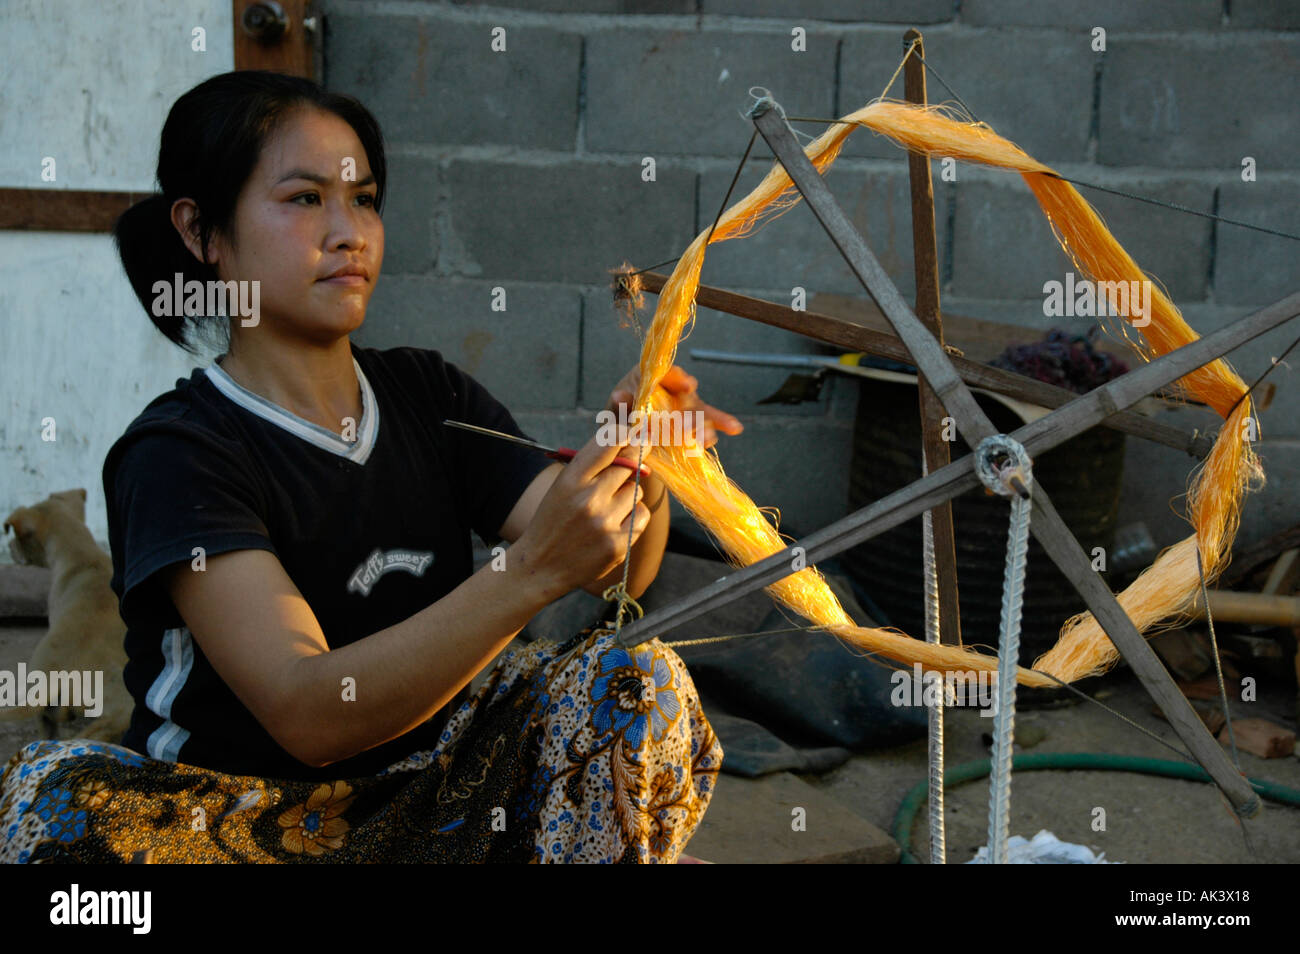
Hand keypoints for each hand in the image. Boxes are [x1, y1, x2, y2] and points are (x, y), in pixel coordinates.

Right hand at [514, 428, 653, 598]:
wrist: (541, 566)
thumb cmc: (554, 519)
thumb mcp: (563, 485)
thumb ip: (591, 463)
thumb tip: (629, 436)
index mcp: (571, 479)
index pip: (609, 442)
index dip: (625, 434)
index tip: (631, 435)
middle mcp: (588, 499)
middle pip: (629, 465)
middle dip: (631, 464)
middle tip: (626, 470)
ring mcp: (604, 523)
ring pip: (636, 491)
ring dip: (627, 496)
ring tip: (606, 509)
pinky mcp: (617, 544)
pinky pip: (642, 515)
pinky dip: (633, 517)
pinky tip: (614, 525)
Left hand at [605, 365, 741, 450]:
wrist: (627, 438)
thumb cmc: (618, 421)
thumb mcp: (614, 414)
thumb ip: (619, 406)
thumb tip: (620, 396)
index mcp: (647, 376)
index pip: (664, 372)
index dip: (678, 378)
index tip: (688, 385)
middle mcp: (668, 386)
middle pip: (684, 395)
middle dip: (690, 412)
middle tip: (692, 426)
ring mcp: (682, 403)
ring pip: (698, 410)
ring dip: (706, 423)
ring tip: (708, 437)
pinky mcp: (692, 420)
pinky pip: (707, 421)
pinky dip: (721, 424)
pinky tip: (734, 427)